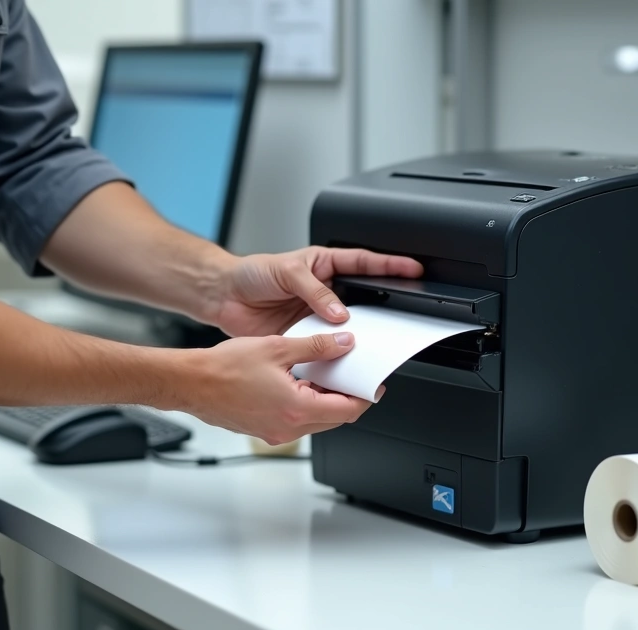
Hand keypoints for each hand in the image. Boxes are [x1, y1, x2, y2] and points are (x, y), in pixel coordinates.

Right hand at [181, 332, 382, 443]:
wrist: (190, 383)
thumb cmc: (223, 368)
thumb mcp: (277, 347)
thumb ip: (316, 347)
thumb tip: (342, 345)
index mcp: (297, 409)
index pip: (348, 410)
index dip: (364, 396)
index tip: (372, 385)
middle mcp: (289, 428)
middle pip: (334, 418)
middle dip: (346, 397)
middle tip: (350, 375)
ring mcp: (275, 433)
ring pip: (315, 421)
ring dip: (324, 401)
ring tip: (322, 374)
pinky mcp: (264, 430)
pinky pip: (296, 421)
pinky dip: (304, 405)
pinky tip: (297, 382)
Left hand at [210, 246, 422, 336]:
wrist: (224, 297)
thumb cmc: (251, 274)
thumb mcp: (286, 270)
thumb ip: (314, 290)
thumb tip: (338, 310)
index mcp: (326, 266)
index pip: (365, 264)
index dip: (390, 266)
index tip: (413, 269)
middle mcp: (325, 292)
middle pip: (362, 300)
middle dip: (382, 308)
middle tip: (399, 315)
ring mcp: (316, 315)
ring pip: (346, 327)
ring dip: (356, 335)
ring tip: (371, 343)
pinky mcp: (305, 337)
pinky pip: (325, 347)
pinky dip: (333, 354)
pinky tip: (341, 359)